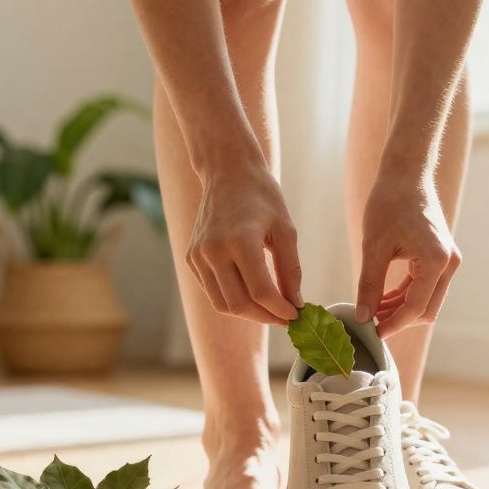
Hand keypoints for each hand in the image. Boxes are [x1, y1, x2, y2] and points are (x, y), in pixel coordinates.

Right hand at [187, 166, 302, 324]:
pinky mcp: (191, 258)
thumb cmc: (262, 196)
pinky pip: (212, 291)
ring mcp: (198, 256)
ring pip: (222, 304)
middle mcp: (213, 251)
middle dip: (265, 317)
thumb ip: (291, 270)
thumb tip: (295, 304)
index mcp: (240, 241)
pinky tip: (251, 293)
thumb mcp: (285, 229)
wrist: (227, 171)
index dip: (281, 310)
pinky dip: (233, 299)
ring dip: (248, 313)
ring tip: (269, 308)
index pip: (261, 292)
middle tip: (285, 317)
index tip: (296, 315)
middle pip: (239, 305)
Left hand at [356, 178, 461, 336]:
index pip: (415, 308)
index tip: (372, 332)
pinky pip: (426, 287)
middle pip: (426, 310)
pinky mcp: (441, 257)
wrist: (406, 174)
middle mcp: (449, 264)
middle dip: (399, 320)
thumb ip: (369, 284)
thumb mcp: (373, 246)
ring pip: (427, 301)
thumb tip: (364, 316)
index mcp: (436, 261)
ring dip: (401, 309)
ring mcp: (448, 261)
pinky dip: (405, 295)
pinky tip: (382, 298)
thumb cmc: (389, 203)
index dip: (393, 324)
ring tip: (372, 310)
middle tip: (370, 322)